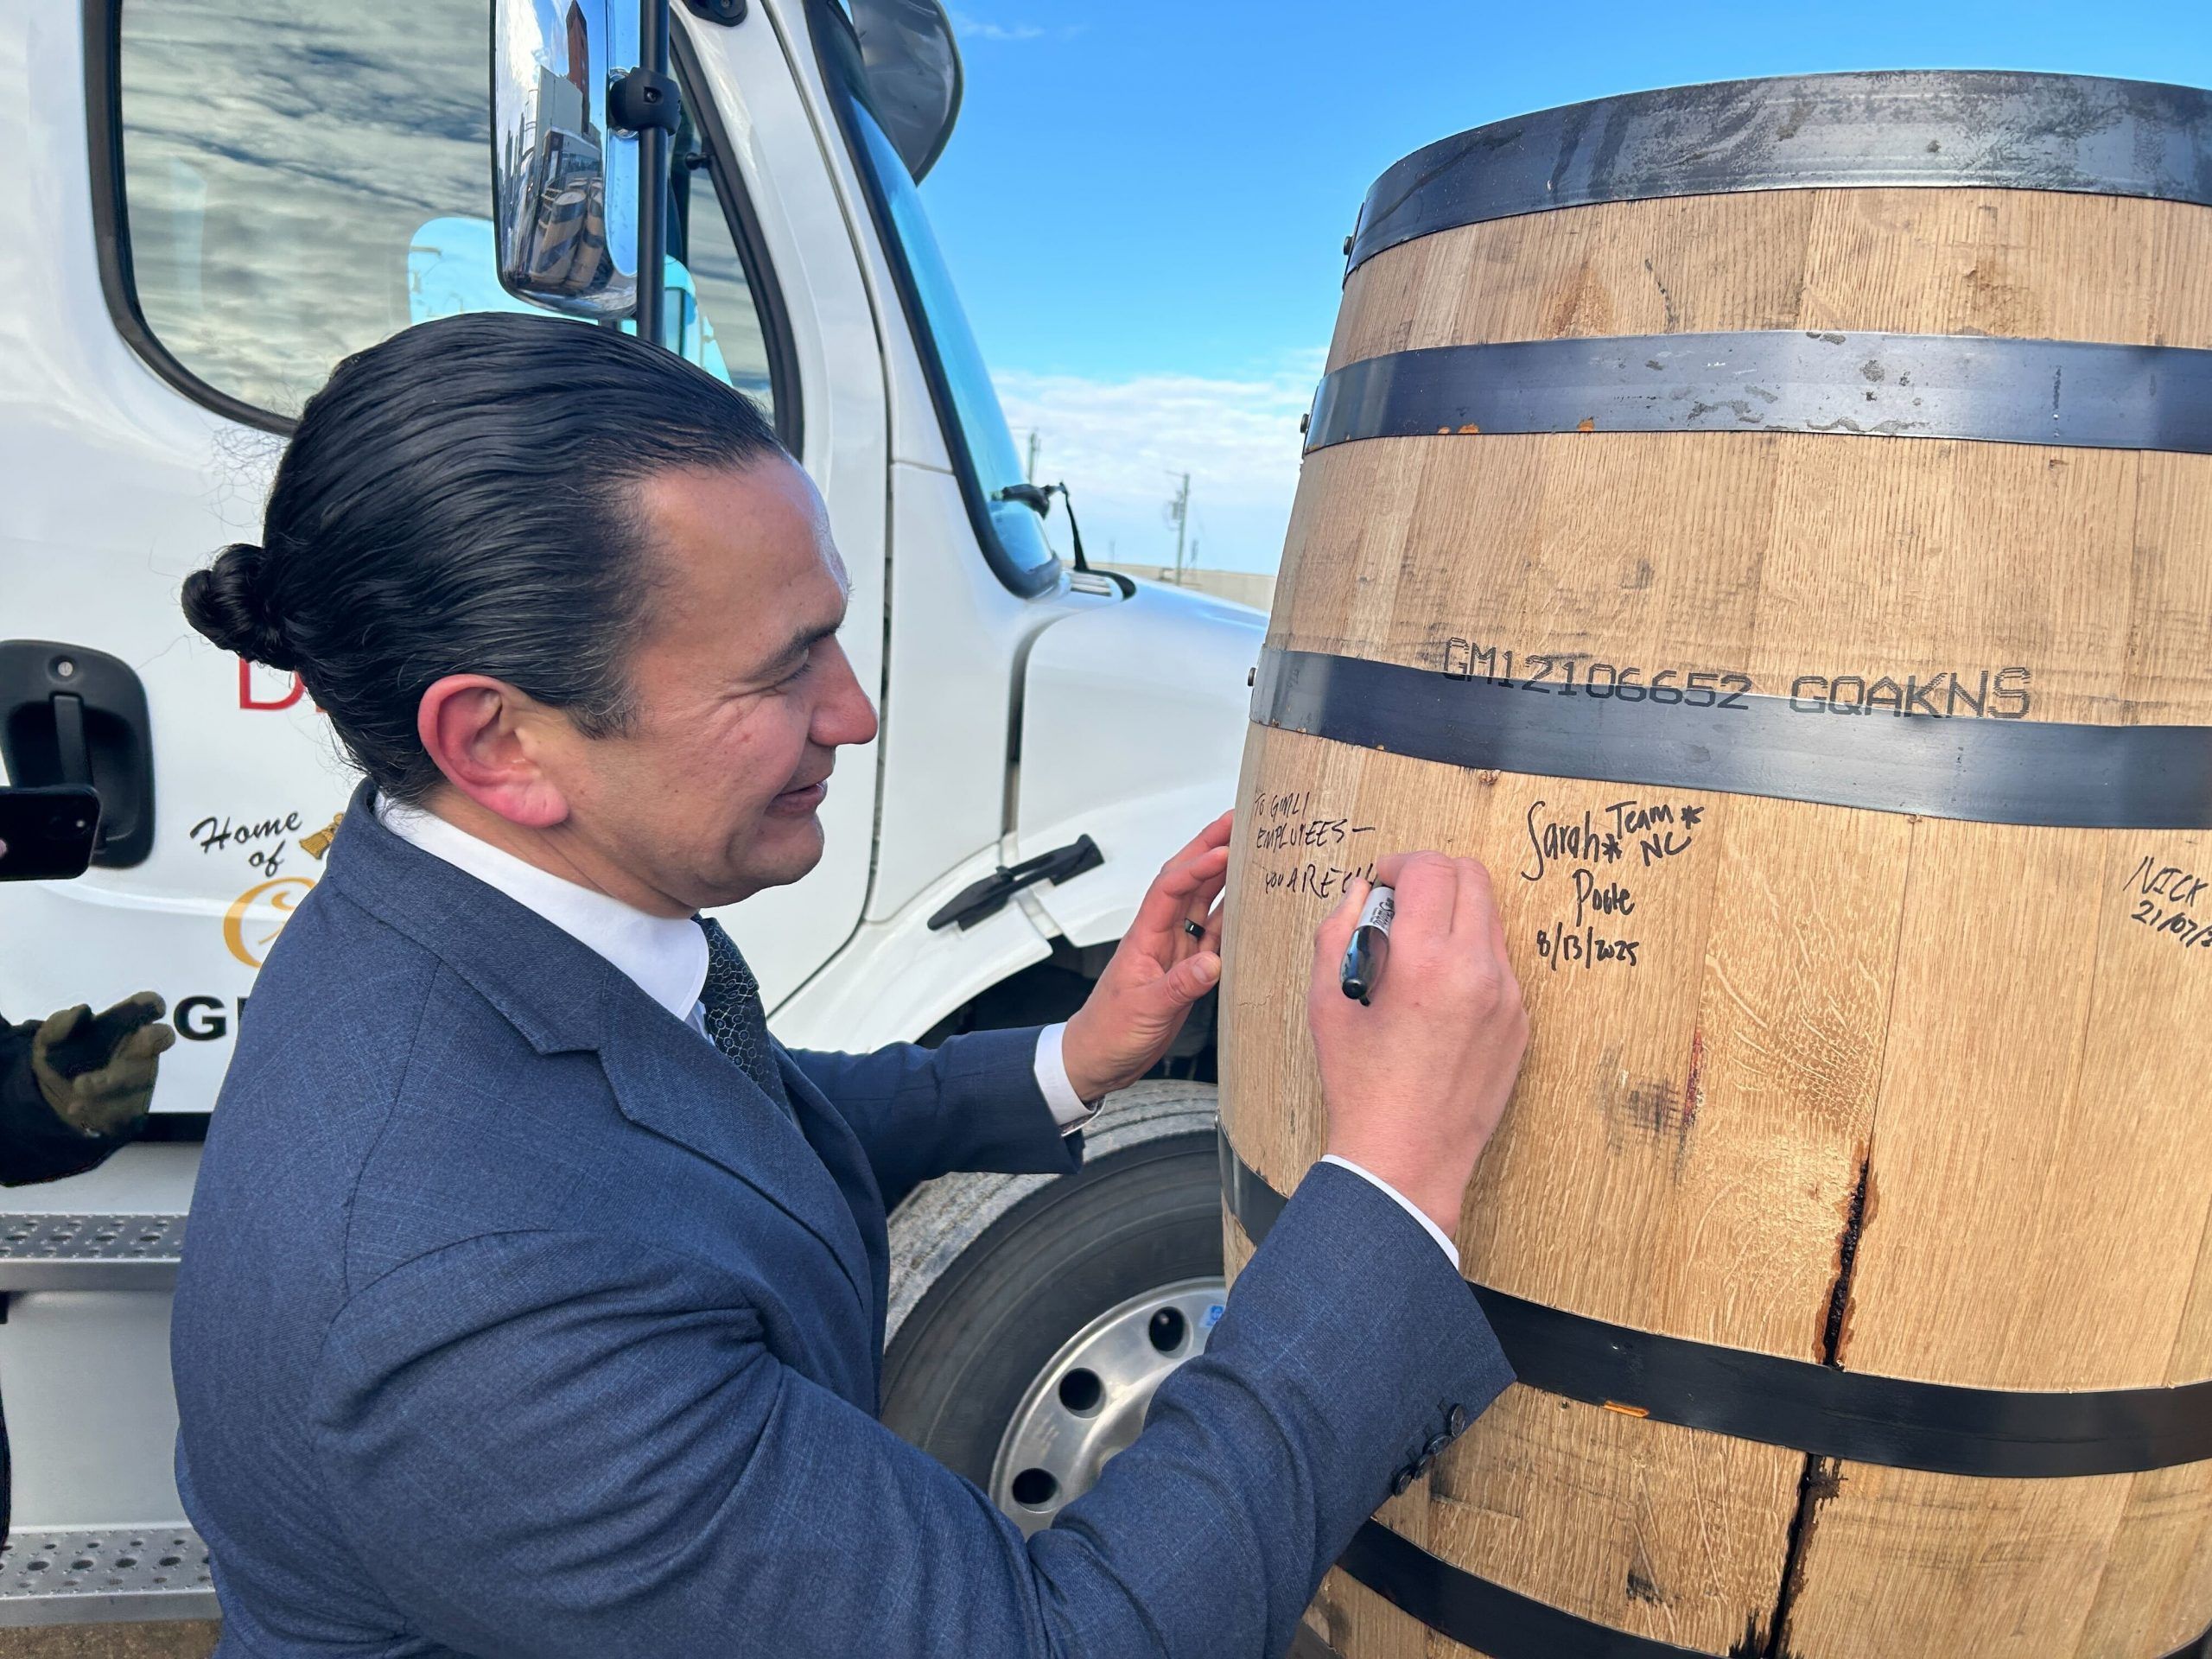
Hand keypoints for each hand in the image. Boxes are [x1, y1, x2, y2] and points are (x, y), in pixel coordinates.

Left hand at [30, 993, 177, 1137]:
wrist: (58, 1101)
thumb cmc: (63, 1059)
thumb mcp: (49, 1041)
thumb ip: (59, 1025)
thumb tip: (82, 1011)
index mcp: (122, 1026)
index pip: (146, 1006)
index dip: (151, 1004)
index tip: (153, 1007)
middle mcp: (139, 1049)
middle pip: (158, 1038)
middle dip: (149, 1041)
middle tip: (139, 1041)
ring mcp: (139, 1079)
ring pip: (136, 1078)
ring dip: (109, 1081)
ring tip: (79, 1087)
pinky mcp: (133, 1109)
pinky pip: (123, 1109)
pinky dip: (98, 1108)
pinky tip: (77, 1107)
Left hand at [1059, 812, 1231, 1102]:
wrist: (1100, 1058)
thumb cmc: (1109, 1032)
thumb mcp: (1144, 1010)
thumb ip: (1179, 986)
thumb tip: (1211, 962)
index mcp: (1144, 936)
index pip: (1171, 888)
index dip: (1198, 866)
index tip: (1224, 850)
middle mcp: (1162, 934)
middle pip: (1188, 879)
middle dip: (1211, 847)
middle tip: (1238, 820)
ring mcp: (1177, 948)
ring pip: (1205, 901)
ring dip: (1226, 873)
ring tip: (1252, 847)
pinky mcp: (1190, 967)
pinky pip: (1217, 933)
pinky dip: (1236, 915)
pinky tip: (1254, 903)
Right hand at [1307, 853, 1527, 1237]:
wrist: (1406, 1158)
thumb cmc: (1360, 1086)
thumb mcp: (1326, 1003)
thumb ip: (1337, 933)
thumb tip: (1359, 893)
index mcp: (1426, 960)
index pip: (1430, 869)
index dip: (1399, 863)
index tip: (1382, 881)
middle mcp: (1477, 970)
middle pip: (1472, 876)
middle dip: (1432, 876)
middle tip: (1400, 903)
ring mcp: (1507, 996)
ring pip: (1490, 918)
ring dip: (1453, 915)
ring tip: (1415, 953)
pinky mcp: (1519, 1022)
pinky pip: (1499, 963)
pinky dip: (1469, 956)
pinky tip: (1436, 994)